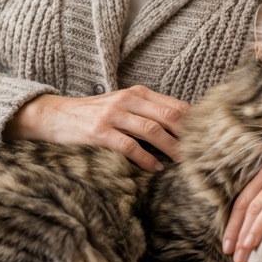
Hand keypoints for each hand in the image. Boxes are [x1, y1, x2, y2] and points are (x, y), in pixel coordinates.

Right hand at [4, 86, 189, 172]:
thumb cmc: (94, 114)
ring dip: (170, 148)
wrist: (55, 115)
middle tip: (200, 152)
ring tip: (182, 162)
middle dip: (187, 135)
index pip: (174, 104)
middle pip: (168, 115)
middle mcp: (127, 100)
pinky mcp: (100, 132)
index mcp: (137, 93)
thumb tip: (180, 129)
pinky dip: (145, 159)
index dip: (193, 121)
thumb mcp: (122, 106)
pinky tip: (154, 168)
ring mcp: (113, 115)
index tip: (206, 138)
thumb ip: (147, 112)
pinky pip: (129, 146)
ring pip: (152, 130)